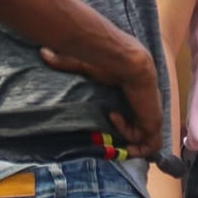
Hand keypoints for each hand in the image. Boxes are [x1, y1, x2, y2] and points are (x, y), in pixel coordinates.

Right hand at [39, 44, 162, 154]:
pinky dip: (135, 144)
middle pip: (142, 133)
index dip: (123, 127)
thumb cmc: (110, 62)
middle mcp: (145, 109)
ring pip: (146, 142)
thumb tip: (43, 52)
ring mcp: (151, 117)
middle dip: (126, 142)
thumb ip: (66, 62)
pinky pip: (149, 144)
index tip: (105, 125)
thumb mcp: (86, 66)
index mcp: (136, 97)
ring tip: (112, 137)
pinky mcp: (154, 123)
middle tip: (107, 142)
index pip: (135, 119)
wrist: (127, 62)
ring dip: (130, 145)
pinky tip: (117, 122)